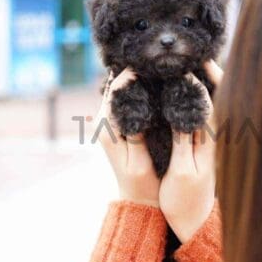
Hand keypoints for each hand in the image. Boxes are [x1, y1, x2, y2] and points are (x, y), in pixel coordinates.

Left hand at [96, 68, 159, 207]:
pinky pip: (126, 101)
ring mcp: (112, 124)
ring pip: (120, 92)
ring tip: (156, 68)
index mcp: (107, 129)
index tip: (147, 64)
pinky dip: (138, 91)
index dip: (128, 75)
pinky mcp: (121, 126)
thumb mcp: (138, 162)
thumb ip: (135, 134)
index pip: (113, 92)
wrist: (138, 199)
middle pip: (115, 88)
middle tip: (155, 62)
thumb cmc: (141, 184)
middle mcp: (105, 123)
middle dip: (133, 73)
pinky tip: (155, 84)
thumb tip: (135, 106)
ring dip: (135, 80)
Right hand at [159, 62, 222, 242]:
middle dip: (212, 76)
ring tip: (194, 66)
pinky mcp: (203, 149)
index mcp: (210, 144)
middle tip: (200, 55)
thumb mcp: (182, 171)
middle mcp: (214, 140)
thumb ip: (184, 140)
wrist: (192, 223)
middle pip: (219, 101)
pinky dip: (199, 101)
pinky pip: (204, 118)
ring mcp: (210, 144)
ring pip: (213, 107)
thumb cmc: (185, 201)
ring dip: (206, 86)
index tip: (196, 63)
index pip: (213, 104)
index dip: (206, 82)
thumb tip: (185, 110)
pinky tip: (188, 92)